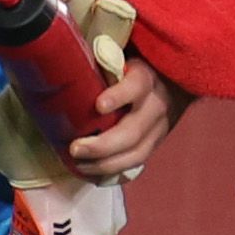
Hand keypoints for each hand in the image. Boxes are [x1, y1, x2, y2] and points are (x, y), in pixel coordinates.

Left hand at [65, 57, 186, 178]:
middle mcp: (156, 106)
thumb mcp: (122, 57)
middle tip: (75, 149)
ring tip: (79, 164)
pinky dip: (115, 174)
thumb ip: (101, 62)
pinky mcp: (155, 145)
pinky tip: (94, 176)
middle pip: (133, 131)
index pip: (136, 86)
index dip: (119, 96)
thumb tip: (64, 60)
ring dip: (106, 164)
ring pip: (137, 154)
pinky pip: (137, 165)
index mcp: (145, 79)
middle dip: (103, 145)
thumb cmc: (131, 68)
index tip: (98, 105)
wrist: (171, 82)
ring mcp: (158, 130)